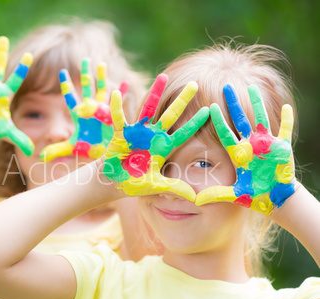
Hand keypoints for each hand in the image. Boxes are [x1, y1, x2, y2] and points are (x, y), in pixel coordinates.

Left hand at [40, 59, 127, 161]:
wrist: (102, 154)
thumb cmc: (87, 148)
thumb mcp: (71, 148)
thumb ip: (56, 150)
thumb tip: (40, 156)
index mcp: (79, 114)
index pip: (71, 97)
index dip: (67, 86)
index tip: (62, 72)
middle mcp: (91, 109)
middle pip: (87, 88)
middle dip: (86, 75)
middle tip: (85, 61)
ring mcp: (103, 111)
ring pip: (102, 90)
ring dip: (102, 78)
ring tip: (101, 64)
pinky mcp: (113, 116)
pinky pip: (118, 103)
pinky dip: (121, 93)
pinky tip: (124, 83)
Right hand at [102, 74, 208, 199]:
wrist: (113, 183)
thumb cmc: (134, 184)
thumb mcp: (156, 186)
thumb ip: (174, 188)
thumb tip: (195, 198)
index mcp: (163, 148)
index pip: (183, 134)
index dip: (196, 123)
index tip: (210, 110)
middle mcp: (153, 137)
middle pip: (170, 115)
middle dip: (182, 100)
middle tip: (195, 84)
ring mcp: (137, 133)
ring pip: (148, 109)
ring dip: (155, 93)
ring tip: (163, 76)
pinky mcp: (121, 133)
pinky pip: (119, 118)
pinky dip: (117, 107)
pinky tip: (117, 93)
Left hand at [195, 84, 295, 214]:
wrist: (274, 198)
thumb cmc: (253, 195)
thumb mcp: (234, 195)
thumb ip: (216, 194)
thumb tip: (196, 201)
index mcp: (238, 153)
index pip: (225, 133)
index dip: (218, 120)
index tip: (209, 106)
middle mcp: (250, 145)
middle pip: (240, 120)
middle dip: (233, 104)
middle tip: (226, 87)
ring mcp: (266, 144)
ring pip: (260, 119)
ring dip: (257, 104)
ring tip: (252, 87)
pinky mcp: (282, 148)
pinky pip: (285, 130)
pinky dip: (287, 119)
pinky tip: (287, 107)